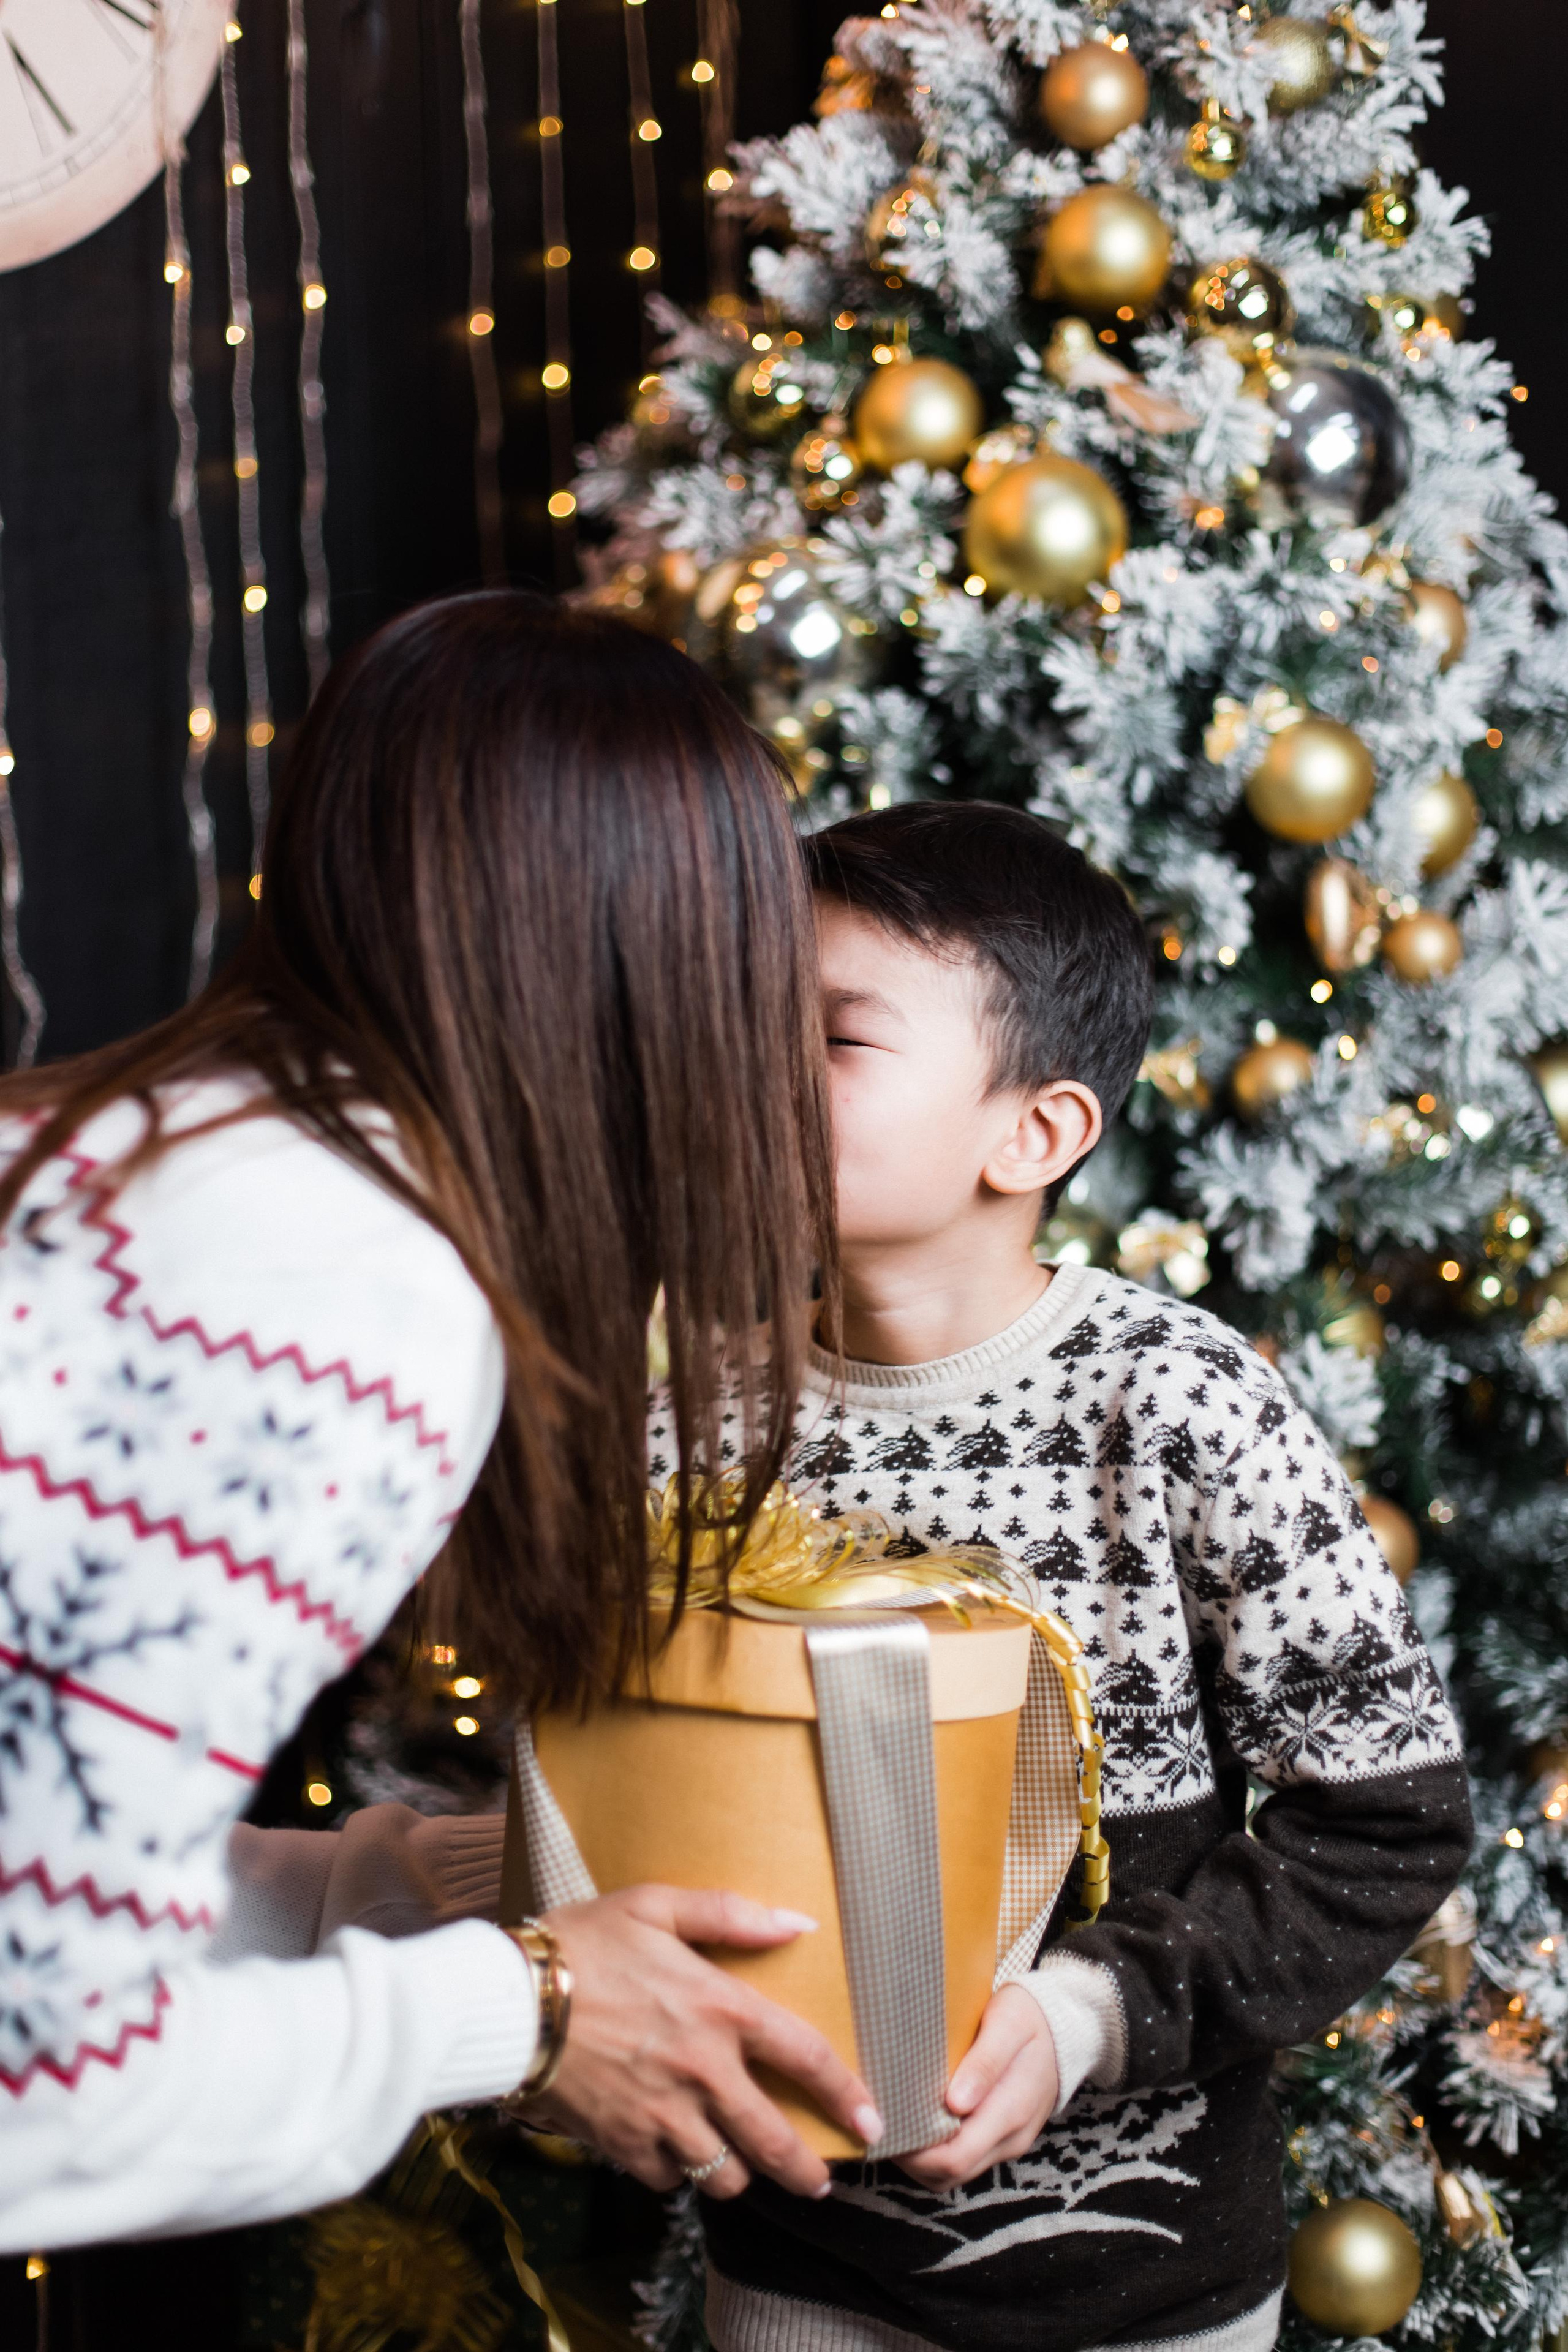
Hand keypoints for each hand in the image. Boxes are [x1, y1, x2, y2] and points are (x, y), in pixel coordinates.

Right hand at [524, 1884, 882, 2203]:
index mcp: (721, 2010)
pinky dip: (676, 2174)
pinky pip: (669, 2181)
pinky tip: (673, 2152)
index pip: (806, 2059)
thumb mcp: (656, 1906)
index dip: (846, 2095)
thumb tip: (798, 1923)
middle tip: (818, 2183)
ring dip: (737, 2172)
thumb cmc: (584, 1943)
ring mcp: (664, 2116)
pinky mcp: (624, 2145)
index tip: (872, 2122)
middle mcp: (703, 2072)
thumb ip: (731, 1913)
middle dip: (806, 2171)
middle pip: (775, 2142)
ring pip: (726, 2175)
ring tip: (739, 2163)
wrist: (509, 2000)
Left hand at [896, 1983, 1058, 2189]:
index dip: (916, 2153)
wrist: (1065, 2026)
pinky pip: (967, 2159)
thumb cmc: (1029, 2018)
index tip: (885, 2127)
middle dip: (911, 2159)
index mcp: (1011, 2111)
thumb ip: (984, 2063)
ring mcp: (1009, 2142)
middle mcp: (1011, 2138)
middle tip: (880, 2126)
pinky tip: (920, 2123)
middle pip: (951, 2173)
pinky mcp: (1004, 2138)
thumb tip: (954, 2103)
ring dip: (923, 2160)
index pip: (955, 2157)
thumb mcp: (1008, 2025)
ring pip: (956, 2173)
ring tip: (895, 2125)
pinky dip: (939, 2152)